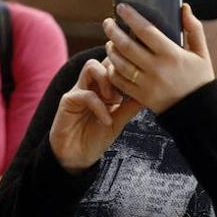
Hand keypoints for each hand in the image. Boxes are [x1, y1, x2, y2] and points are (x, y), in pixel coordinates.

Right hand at [49, 57, 143, 173]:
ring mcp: (79, 90)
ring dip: (107, 80)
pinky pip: (85, 94)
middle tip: (127, 91)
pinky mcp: (68, 101)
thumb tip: (149, 93)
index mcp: (103, 87)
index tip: (140, 80)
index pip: (115, 65)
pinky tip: (106, 120)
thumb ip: (130, 107)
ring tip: (115, 100)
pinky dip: (100, 106)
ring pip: (91, 66)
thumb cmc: (96, 138)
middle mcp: (91, 84)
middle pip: (104, 58)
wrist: (76, 158)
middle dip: (118, 70)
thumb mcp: (118, 121)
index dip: (128, 67)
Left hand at [103, 4, 214, 114]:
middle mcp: (157, 68)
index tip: (122, 8)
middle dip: (113, 31)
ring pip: (120, 63)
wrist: (199, 112)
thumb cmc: (199, 80)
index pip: (146, 30)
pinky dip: (113, 70)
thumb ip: (194, 29)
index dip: (131, 17)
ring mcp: (147, 84)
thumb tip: (184, 8)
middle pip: (127, 46)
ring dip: (111, 50)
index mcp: (171, 54)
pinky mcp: (141, 96)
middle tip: (107, 22)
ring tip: (109, 41)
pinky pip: (120, 81)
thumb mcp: (202, 53)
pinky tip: (113, 62)